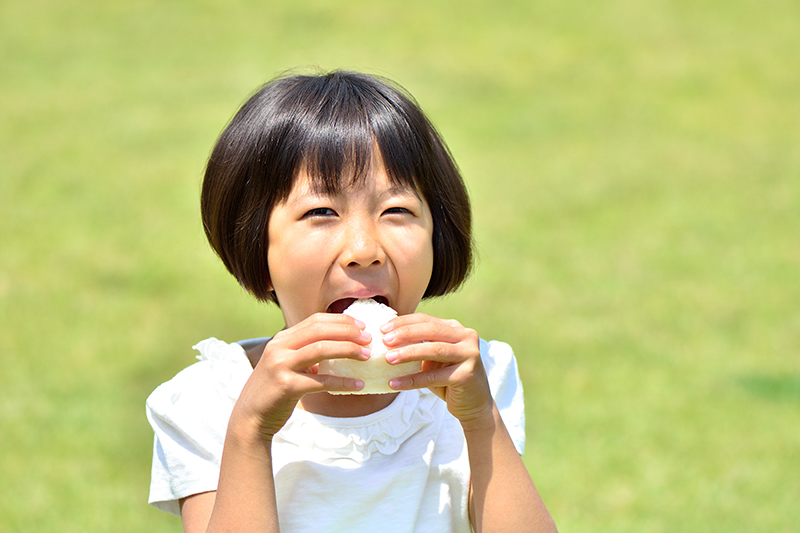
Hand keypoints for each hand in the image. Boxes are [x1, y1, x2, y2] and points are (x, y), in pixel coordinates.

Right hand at [230, 313, 370, 441]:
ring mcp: (281, 365)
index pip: (315, 320)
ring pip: (321, 349)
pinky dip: (343, 382)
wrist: (250, 417)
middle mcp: (279, 347)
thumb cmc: (275, 391)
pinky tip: (358, 385)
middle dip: (348, 331)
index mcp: (282, 339)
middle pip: (319, 330)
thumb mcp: (287, 365)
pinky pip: (321, 381)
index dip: (340, 320)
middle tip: (369, 338)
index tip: (361, 326)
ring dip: (348, 350)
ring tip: (367, 356)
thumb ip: (305, 353)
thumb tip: (338, 347)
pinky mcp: (286, 385)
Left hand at [381, 313, 493, 428]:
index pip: (426, 320)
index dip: (403, 322)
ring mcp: (469, 354)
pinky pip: (434, 377)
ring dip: (408, 353)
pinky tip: (394, 383)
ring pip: (434, 350)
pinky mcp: (466, 374)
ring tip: (388, 359)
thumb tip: (387, 338)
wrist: (473, 405)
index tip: (382, 329)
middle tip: (384, 340)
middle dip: (405, 334)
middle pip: (431, 330)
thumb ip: (419, 345)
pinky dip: (412, 380)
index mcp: (456, 329)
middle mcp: (466, 337)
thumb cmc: (447, 379)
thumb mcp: (433, 359)